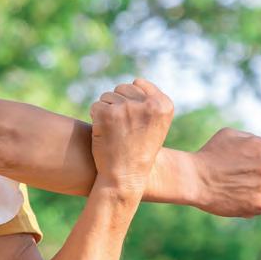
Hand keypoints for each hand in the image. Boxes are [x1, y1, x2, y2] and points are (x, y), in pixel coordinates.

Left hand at [90, 78, 173, 196]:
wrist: (125, 177)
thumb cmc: (140, 153)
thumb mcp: (156, 126)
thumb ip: (151, 103)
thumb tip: (136, 82)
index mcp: (164, 105)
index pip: (140, 84)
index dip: (132, 100)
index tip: (134, 120)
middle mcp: (148, 104)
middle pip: (123, 88)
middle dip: (119, 104)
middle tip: (123, 128)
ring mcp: (127, 107)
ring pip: (108, 96)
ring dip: (107, 111)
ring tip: (115, 132)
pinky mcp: (107, 113)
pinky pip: (96, 106)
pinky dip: (96, 119)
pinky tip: (104, 134)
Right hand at [192, 127, 260, 216]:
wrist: (195, 179)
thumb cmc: (209, 155)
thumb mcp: (229, 135)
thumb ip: (250, 140)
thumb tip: (260, 147)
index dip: (255, 160)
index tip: (241, 164)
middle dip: (256, 174)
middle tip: (234, 176)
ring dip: (256, 189)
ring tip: (234, 187)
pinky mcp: (260, 205)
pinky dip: (252, 203)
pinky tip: (236, 197)